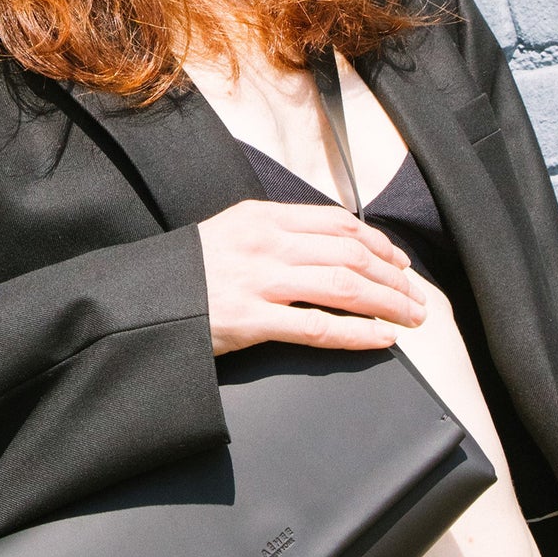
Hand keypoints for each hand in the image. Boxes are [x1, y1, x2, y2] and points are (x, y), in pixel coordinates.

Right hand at [197, 200, 428, 355]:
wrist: (141, 299)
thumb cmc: (186, 272)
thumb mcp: (229, 233)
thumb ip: (273, 235)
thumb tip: (325, 250)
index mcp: (262, 217)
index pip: (337, 223)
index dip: (378, 243)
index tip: (399, 262)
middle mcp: (266, 243)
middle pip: (350, 255)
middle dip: (393, 277)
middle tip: (416, 296)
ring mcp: (259, 281)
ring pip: (344, 286)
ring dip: (387, 303)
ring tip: (411, 318)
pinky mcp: (251, 320)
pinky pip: (318, 327)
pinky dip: (358, 333)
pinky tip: (381, 338)